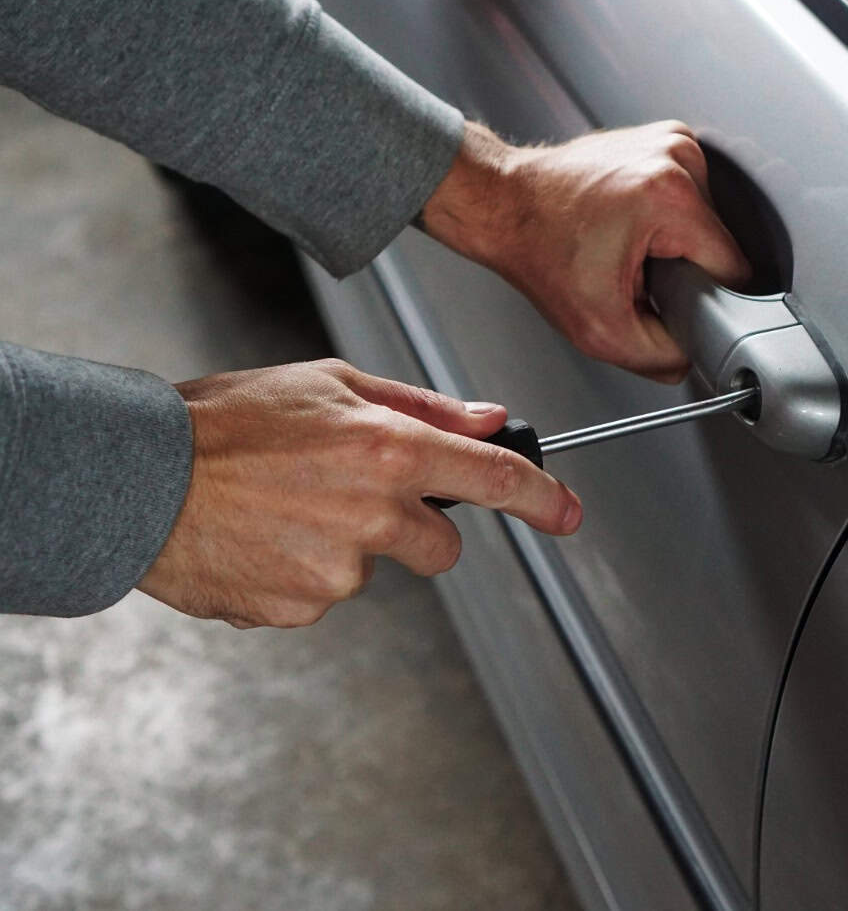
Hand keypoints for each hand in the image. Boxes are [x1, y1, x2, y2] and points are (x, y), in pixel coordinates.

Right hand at [138, 359, 580, 628]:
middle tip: (350, 494)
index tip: (568, 513)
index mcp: (388, 450)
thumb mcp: (329, 383)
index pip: (494, 480)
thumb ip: (421, 406)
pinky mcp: (300, 610)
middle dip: (415, 528)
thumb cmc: (225, 421)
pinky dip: (301, 573)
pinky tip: (262, 539)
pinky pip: (323, 596)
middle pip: (442, 546)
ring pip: (374, 569)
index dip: (543, 499)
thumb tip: (489, 420)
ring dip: (345, 546)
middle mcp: (373, 514)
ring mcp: (337, 571)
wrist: (135, 478)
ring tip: (284, 508)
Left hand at [421, 120, 750, 381]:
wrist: (504, 204)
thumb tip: (694, 356)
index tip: (668, 297)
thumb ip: (661, 357)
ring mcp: (672, 141)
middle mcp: (677, 157)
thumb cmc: (538, 250)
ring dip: (676, 242)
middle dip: (685, 268)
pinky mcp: (664, 138)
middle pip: (719, 243)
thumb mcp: (601, 330)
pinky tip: (631, 223)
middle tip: (636, 272)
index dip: (706, 297)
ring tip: (630, 245)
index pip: (734, 268)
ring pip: (707, 221)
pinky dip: (667, 217)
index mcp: (670, 197)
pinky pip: (690, 197)